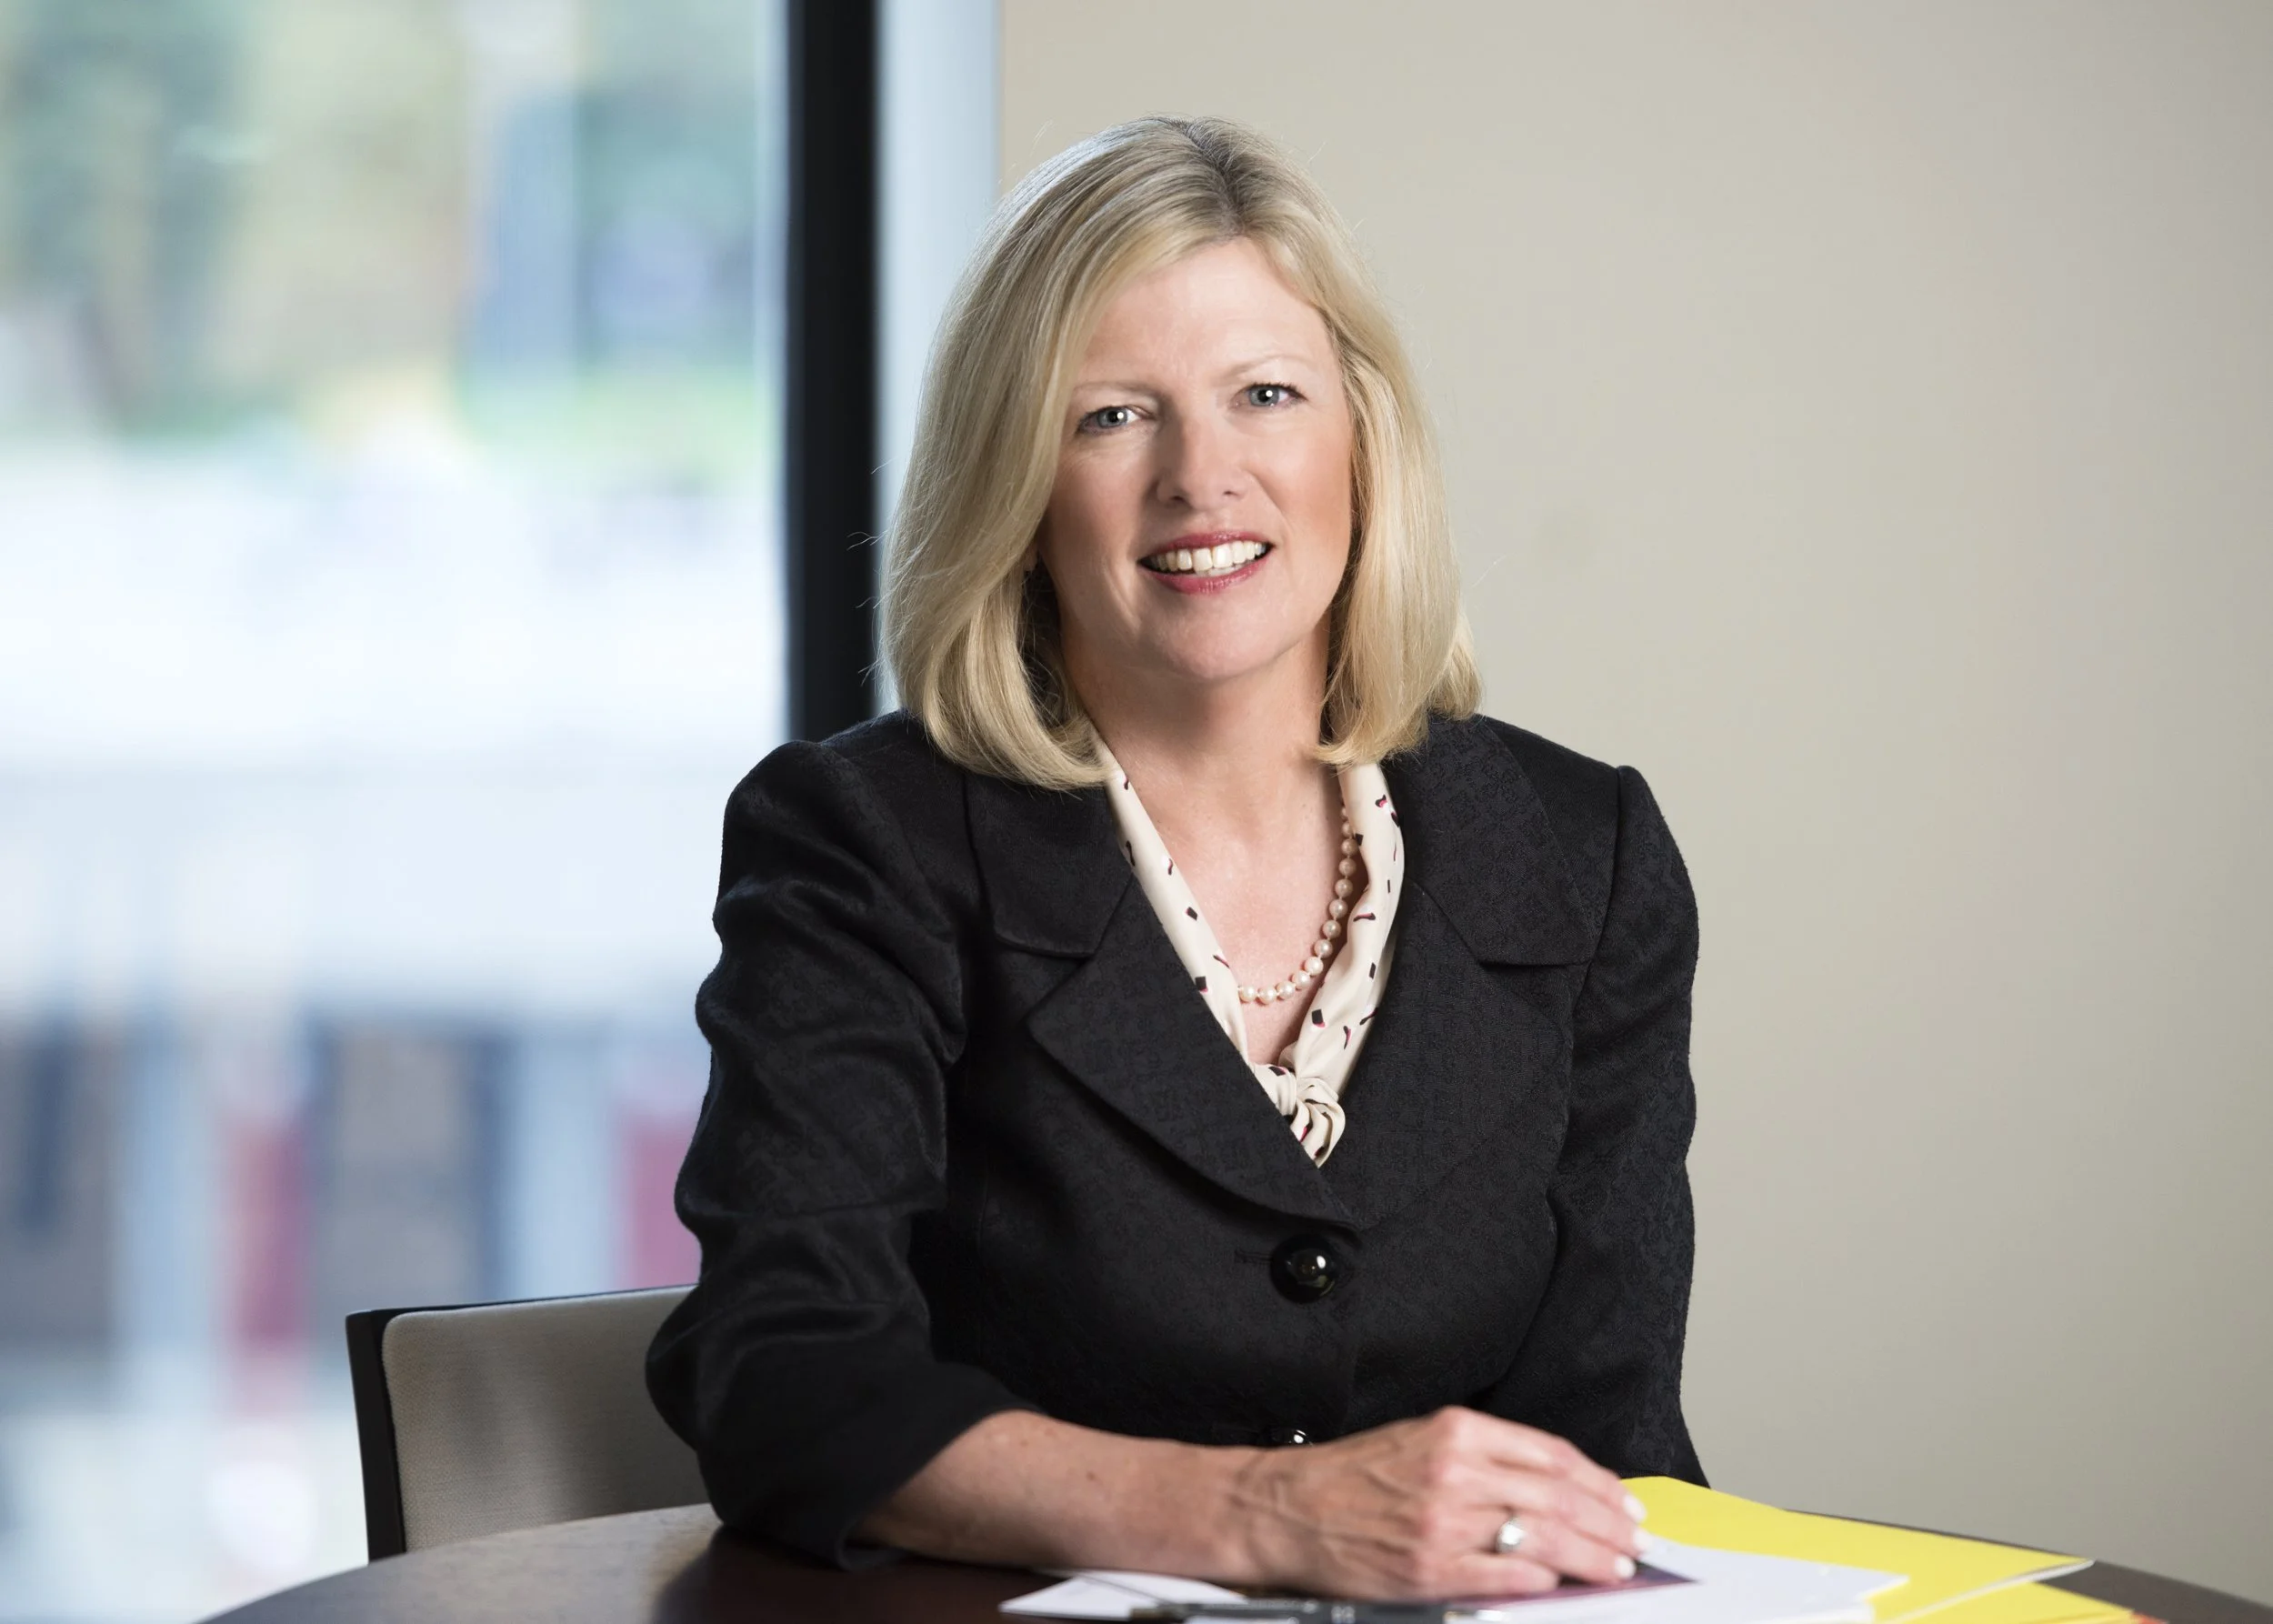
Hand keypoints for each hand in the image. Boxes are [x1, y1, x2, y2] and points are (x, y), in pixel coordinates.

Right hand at [1225, 1406, 1645, 1599]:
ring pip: (1542, 1537)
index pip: (1551, 1454)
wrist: (1289, 1508)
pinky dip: (1542, 1581)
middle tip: (1636, 1540)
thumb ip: (1486, 1455)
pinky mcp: (1430, 1568)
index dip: (1598, 1481)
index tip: (1624, 1501)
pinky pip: (1505, 1576)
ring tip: (1616, 1566)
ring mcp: (1444, 1522)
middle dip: (1607, 1522)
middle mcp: (1455, 1471)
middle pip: (1557, 1496)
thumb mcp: (1421, 1439)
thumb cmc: (1355, 1475)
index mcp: (1457, 1430)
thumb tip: (1556, 1483)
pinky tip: (1562, 1585)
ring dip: (1589, 1555)